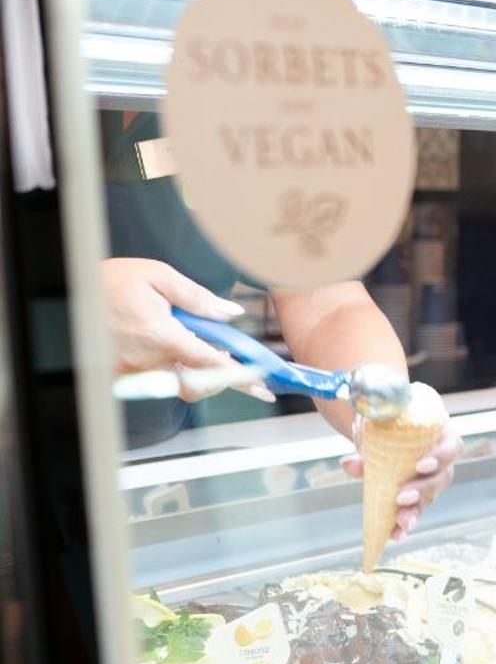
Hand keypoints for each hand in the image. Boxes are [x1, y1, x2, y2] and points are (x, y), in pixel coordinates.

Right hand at [102, 257, 267, 399]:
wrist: (68, 291)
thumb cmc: (108, 281)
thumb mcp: (157, 275)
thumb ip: (197, 297)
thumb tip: (229, 313)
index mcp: (161, 335)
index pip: (211, 364)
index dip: (240, 377)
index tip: (260, 387)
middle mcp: (146, 360)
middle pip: (195, 385)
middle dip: (217, 378)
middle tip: (225, 359)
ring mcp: (130, 372)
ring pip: (174, 385)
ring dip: (193, 373)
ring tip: (194, 347)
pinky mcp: (117, 376)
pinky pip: (152, 381)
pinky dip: (166, 370)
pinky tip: (165, 348)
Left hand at [341, 398, 459, 541]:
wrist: (384, 437)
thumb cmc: (391, 430)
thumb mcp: (382, 432)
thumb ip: (368, 446)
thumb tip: (348, 463)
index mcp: (441, 438)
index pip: (452, 446)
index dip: (441, 457)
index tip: (421, 465)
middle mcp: (442, 463)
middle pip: (442, 478)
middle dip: (423, 490)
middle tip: (402, 497)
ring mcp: (431, 483)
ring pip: (430, 499)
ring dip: (416, 511)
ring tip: (402, 522)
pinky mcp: (419, 500)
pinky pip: (416, 513)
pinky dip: (404, 526)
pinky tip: (397, 535)